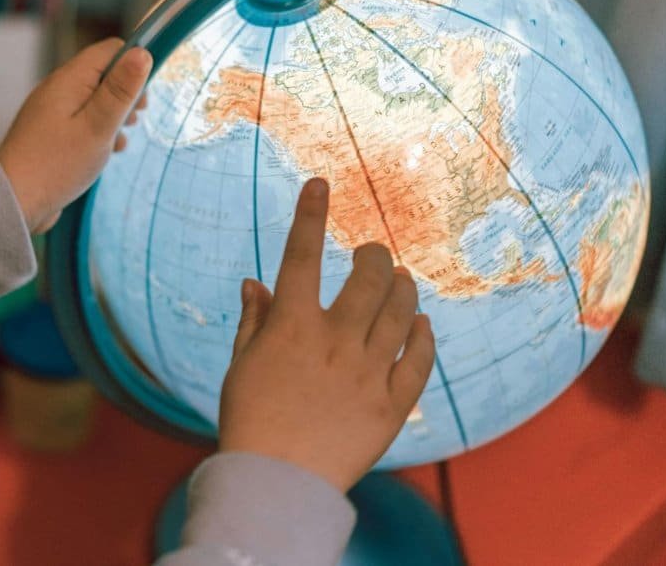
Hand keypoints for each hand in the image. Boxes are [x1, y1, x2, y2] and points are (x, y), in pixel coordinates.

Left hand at [0, 38, 151, 232]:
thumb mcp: (98, 126)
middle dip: (125, 95)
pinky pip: (81, 121)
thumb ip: (120, 90)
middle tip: (135, 121)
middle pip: (102, 75)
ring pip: (93, 101)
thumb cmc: (58, 164)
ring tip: (120, 141)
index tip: (143, 97)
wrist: (14, 200)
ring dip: (113, 117)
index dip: (133, 65)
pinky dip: (98, 132)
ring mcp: (51, 112)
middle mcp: (57, 89)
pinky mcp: (50, 134)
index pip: (109, 50)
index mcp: (68, 80)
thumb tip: (143, 52)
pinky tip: (105, 153)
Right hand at [218, 178, 435, 491]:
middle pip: (369, 276)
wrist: (278, 482)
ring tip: (401, 280)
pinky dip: (422, 335)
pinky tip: (420, 324)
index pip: (300, 255)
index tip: (319, 183)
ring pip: (400, 310)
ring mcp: (367, 372)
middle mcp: (334, 341)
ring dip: (403, 287)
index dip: (309, 214)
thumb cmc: (250, 420)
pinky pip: (419, 359)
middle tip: (373, 253)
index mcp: (291, 327)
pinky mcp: (392, 404)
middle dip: (374, 255)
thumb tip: (256, 282)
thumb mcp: (242, 366)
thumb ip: (254, 320)